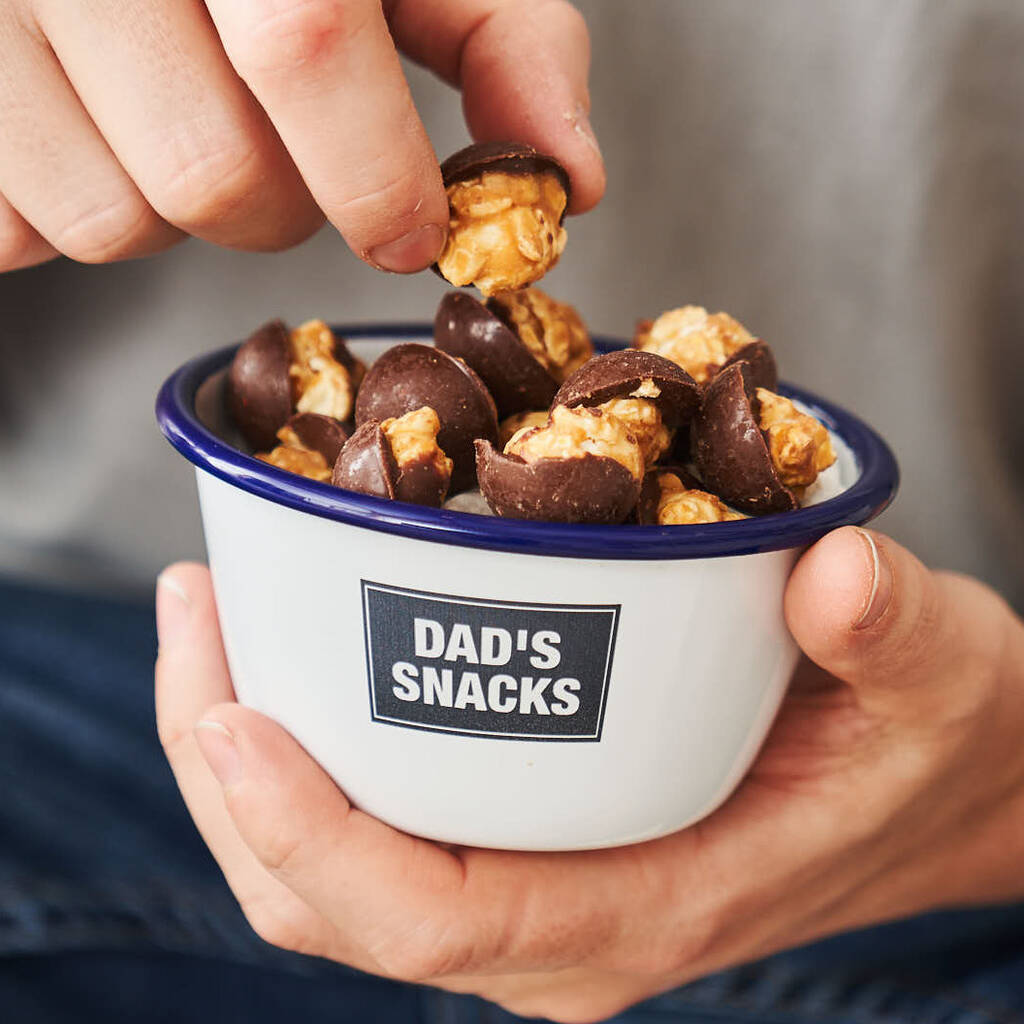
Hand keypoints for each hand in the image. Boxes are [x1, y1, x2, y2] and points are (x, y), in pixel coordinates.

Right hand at [0, 0, 603, 272]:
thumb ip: (501, 41)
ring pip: (110, 223)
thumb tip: (568, 182)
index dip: (372, 172)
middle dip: (280, 209)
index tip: (411, 230)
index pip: (304, 41)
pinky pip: (13, 228)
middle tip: (277, 144)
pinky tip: (95, 123)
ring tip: (175, 114)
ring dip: (177, 210)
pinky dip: (74, 207)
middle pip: (214, 178)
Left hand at [155, 527, 1023, 1022]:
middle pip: (330, 897)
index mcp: (643, 908)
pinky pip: (375, 814)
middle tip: (196, 604)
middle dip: (225, 768)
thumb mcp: (938, 672)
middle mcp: (562, 920)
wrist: (941, 773)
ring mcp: (535, 884)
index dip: (305, 829)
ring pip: (328, 867)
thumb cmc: (927, 740)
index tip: (231, 711)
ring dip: (242, 749)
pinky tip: (294, 638)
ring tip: (212, 607)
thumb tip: (834, 573)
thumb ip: (891, 631)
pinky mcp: (531, 832)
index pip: (427, 915)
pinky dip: (307, 738)